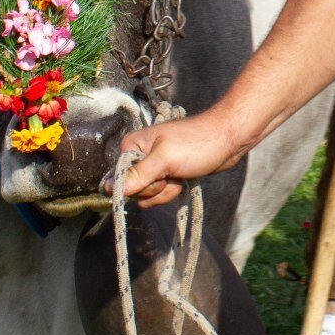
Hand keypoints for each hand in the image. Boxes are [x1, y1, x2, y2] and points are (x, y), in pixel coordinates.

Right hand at [116, 108, 246, 207]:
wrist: (227, 139)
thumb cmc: (197, 144)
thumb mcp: (165, 160)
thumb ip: (137, 176)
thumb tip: (107, 189)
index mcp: (131, 147)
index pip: (118, 181)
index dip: (136, 186)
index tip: (155, 177)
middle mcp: (139, 156)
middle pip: (134, 191)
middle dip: (155, 189)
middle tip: (171, 173)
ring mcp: (153, 166)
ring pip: (149, 195)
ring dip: (166, 191)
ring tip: (179, 173)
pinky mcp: (166, 174)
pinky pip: (161, 193)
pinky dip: (173, 190)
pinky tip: (183, 178)